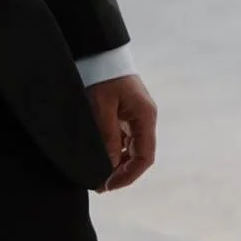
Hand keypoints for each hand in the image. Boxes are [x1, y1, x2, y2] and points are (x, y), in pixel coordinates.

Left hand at [87, 74, 157, 191]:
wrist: (99, 54)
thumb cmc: (102, 78)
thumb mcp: (101, 108)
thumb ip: (107, 138)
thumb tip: (108, 167)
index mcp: (145, 118)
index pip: (144, 157)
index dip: (128, 175)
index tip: (109, 185)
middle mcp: (145, 119)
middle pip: (139, 155)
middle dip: (121, 173)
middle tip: (99, 185)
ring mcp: (136, 117)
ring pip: (130, 149)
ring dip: (116, 163)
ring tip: (96, 174)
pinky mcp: (125, 114)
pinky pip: (123, 139)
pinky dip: (112, 151)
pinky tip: (98, 158)